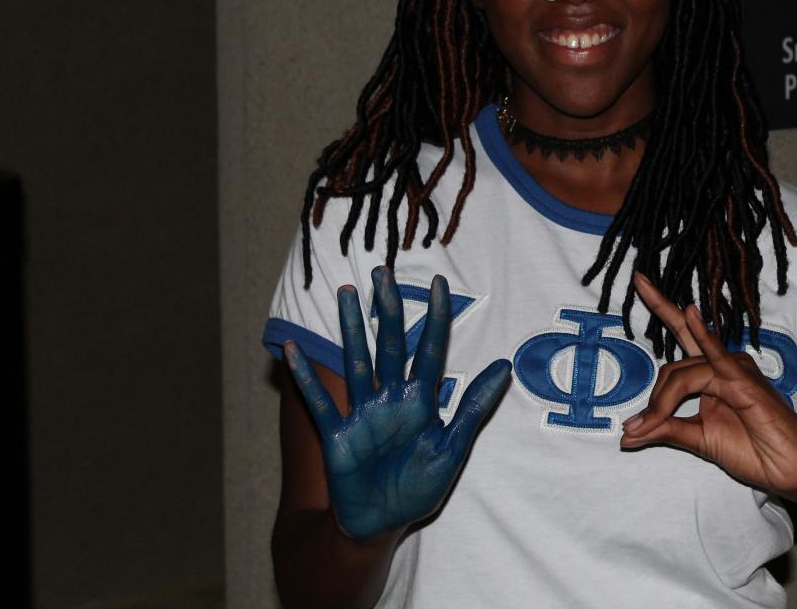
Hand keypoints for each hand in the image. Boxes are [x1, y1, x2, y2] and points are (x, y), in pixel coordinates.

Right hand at [284, 268, 510, 541]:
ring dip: (350, 328)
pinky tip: (292, 349)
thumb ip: (474, 407)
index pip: (431, 350)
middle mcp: (391, 398)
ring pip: (357, 361)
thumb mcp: (453, 448)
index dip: (437, 319)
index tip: (442, 285)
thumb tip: (505, 366)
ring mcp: (362, 413)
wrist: (381, 524)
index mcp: (421, 400)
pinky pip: (320, 402)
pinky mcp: (338, 435)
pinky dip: (306, 377)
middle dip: (388, 308)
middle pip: (390, 344)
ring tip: (345, 292)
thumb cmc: (418, 487)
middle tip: (383, 272)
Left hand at [620, 273, 796, 497]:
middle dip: (653, 401)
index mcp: (712, 373)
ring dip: (661, 404)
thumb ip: (665, 430)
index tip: (639, 280)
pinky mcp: (744, 381)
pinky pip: (718, 357)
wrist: (788, 469)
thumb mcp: (698, 440)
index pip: (681, 335)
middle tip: (636, 429)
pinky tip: (692, 315)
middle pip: (673, 369)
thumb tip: (626, 435)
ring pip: (683, 375)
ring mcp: (735, 370)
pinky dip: (704, 336)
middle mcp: (723, 365)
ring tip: (645, 428)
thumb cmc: (753, 452)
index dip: (660, 306)